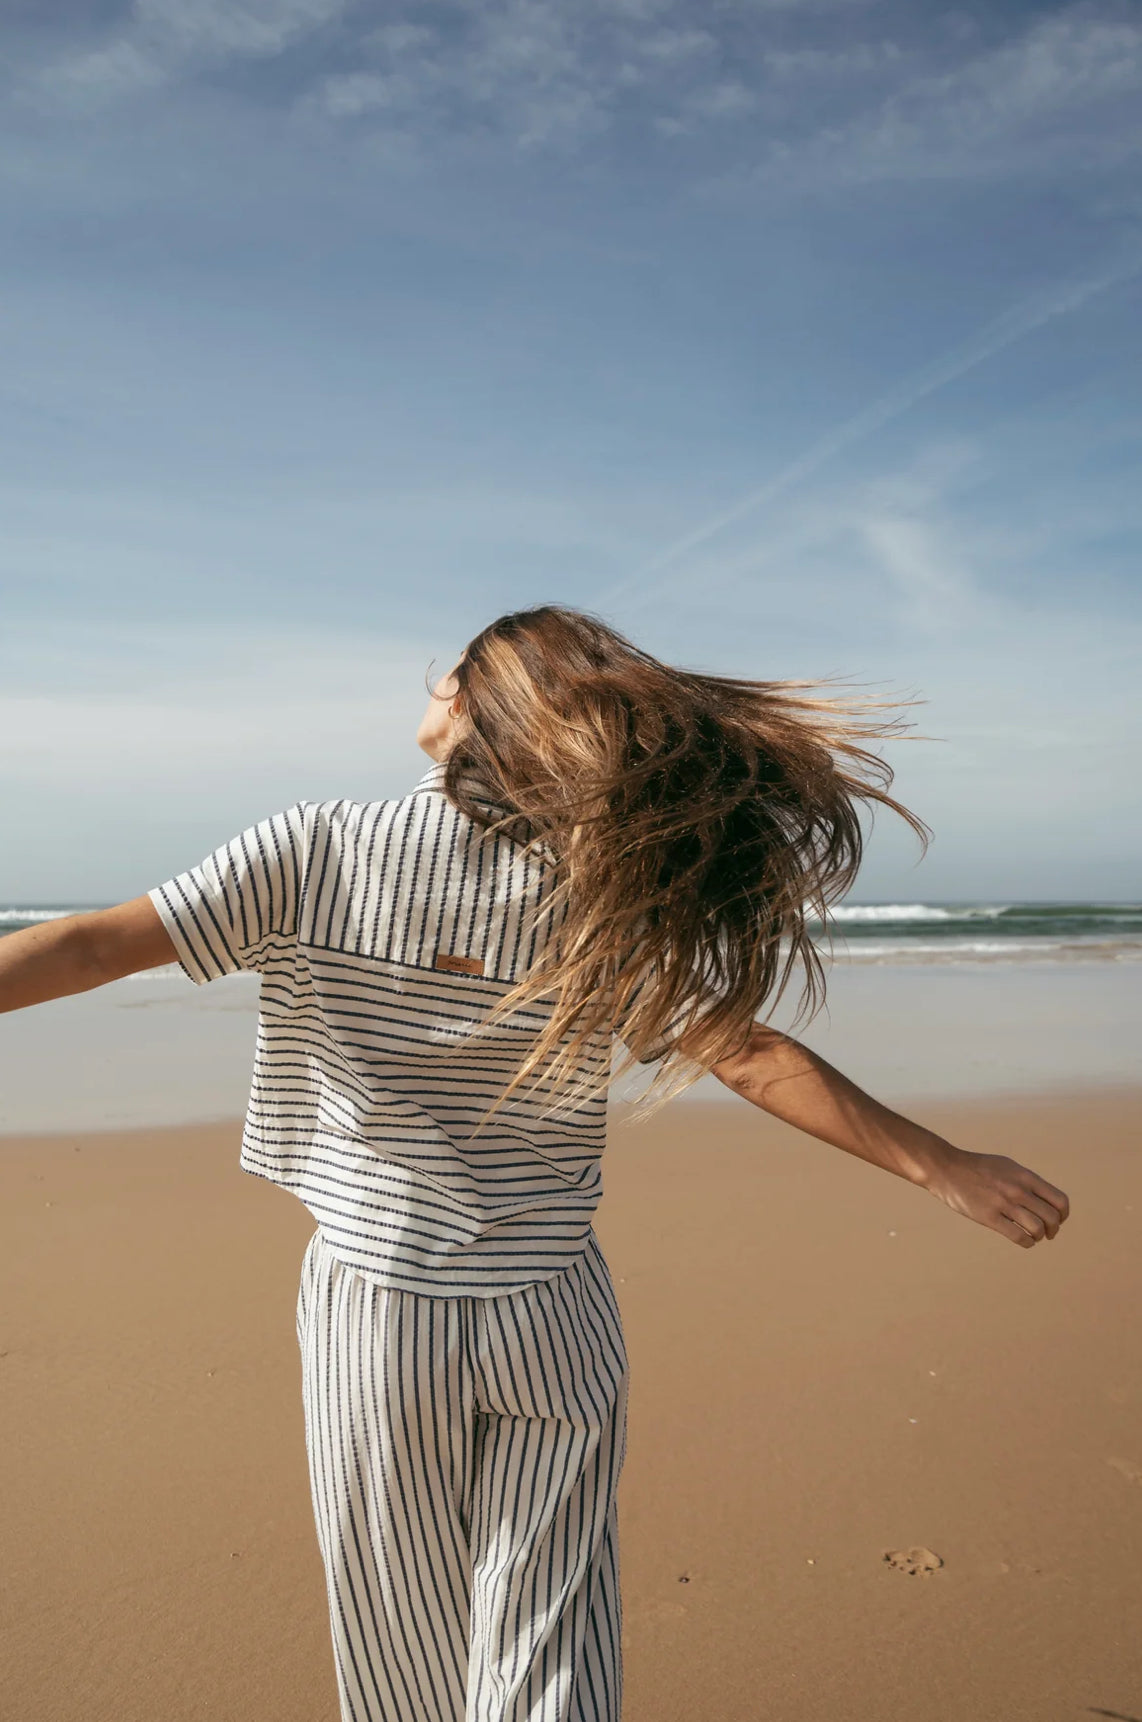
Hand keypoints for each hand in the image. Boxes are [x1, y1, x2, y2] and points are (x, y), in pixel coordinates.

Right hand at [920, 1145, 1069, 1248]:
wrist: (947, 1168)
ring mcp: (1003, 1204)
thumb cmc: (978, 1168)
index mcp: (1025, 1176)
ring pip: (1037, 1229)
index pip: (1060, 1201)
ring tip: (1034, 1236)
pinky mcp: (989, 1217)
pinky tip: (1024, 1240)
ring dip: (1039, 1236)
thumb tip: (1046, 1199)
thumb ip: (1027, 1181)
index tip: (1058, 1220)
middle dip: (1054, 1230)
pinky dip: (1027, 1242)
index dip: (1063, 1215)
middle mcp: (1018, 1190)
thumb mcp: (1007, 1166)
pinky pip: (1018, 1236)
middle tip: (1048, 1233)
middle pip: (1052, 1218)